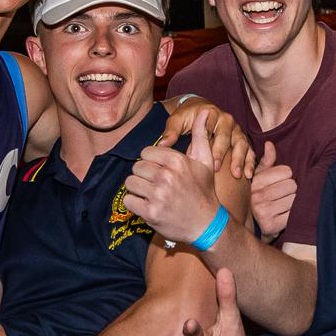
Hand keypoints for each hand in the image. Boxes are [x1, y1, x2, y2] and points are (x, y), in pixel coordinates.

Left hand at [125, 109, 221, 244]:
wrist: (207, 224)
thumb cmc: (204, 191)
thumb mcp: (206, 161)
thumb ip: (201, 135)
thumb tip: (205, 111)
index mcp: (177, 161)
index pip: (145, 152)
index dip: (151, 161)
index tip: (160, 170)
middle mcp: (166, 176)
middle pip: (137, 167)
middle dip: (144, 176)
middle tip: (156, 185)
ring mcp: (158, 195)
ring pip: (130, 183)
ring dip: (137, 189)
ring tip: (151, 195)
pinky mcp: (150, 213)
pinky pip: (128, 201)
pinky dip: (134, 204)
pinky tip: (147, 205)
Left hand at [160, 97, 255, 177]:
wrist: (201, 111)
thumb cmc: (187, 117)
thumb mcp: (177, 120)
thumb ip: (171, 131)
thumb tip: (161, 144)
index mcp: (212, 113)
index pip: (211, 127)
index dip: (209, 142)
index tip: (205, 157)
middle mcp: (227, 121)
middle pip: (228, 137)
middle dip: (223, 153)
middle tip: (216, 168)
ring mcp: (237, 130)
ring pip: (242, 144)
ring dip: (240, 159)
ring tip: (237, 174)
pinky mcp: (242, 140)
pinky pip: (250, 151)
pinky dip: (250, 163)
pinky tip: (248, 176)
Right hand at [250, 141, 295, 242]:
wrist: (255, 225)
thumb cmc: (260, 196)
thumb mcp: (260, 177)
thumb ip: (267, 161)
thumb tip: (269, 143)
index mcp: (256, 182)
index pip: (287, 171)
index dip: (286, 176)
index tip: (279, 183)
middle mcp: (257, 196)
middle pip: (292, 185)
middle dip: (290, 189)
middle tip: (282, 195)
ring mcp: (263, 212)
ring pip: (294, 199)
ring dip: (292, 202)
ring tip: (283, 205)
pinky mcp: (270, 226)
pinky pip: (293, 214)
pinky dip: (293, 214)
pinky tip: (285, 215)